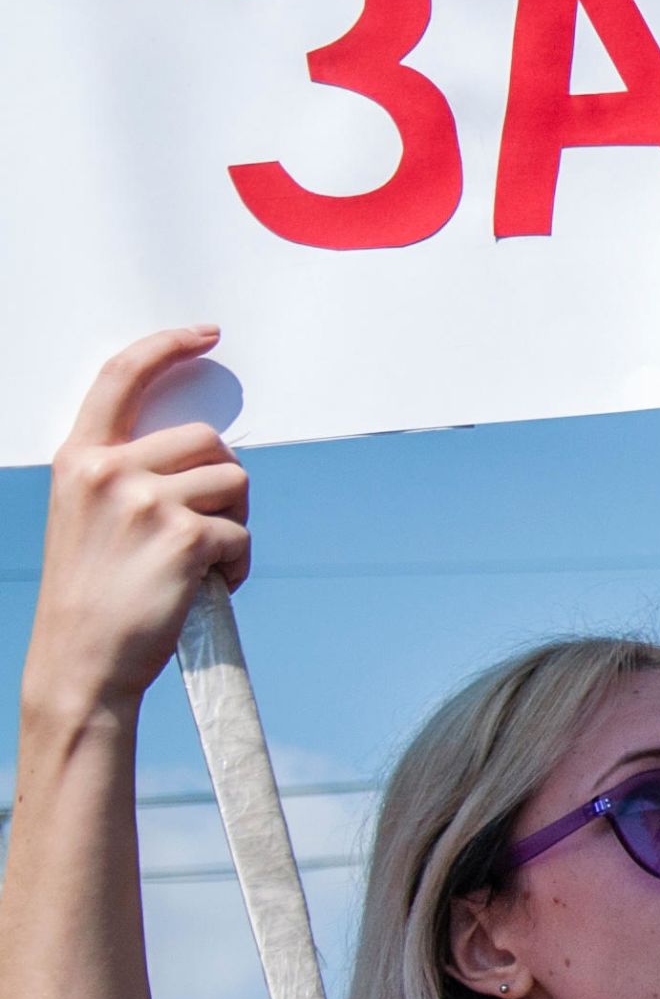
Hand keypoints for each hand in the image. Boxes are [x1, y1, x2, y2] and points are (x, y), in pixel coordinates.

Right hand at [27, 331, 247, 713]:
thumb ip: (126, 475)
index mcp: (80, 461)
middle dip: (221, 481)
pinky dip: (237, 564)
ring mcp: (145, 503)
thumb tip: (197, 451)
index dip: (165, 346)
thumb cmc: (93, 596)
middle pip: (207, 440)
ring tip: (199, 563)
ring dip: (233, 524)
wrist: (81, 663)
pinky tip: (205, 587)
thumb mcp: (88, 518)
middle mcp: (107, 472)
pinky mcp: (185, 537)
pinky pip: (241, 533)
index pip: (121, 378)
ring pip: (235, 483)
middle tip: (203, 528)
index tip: (203, 335)